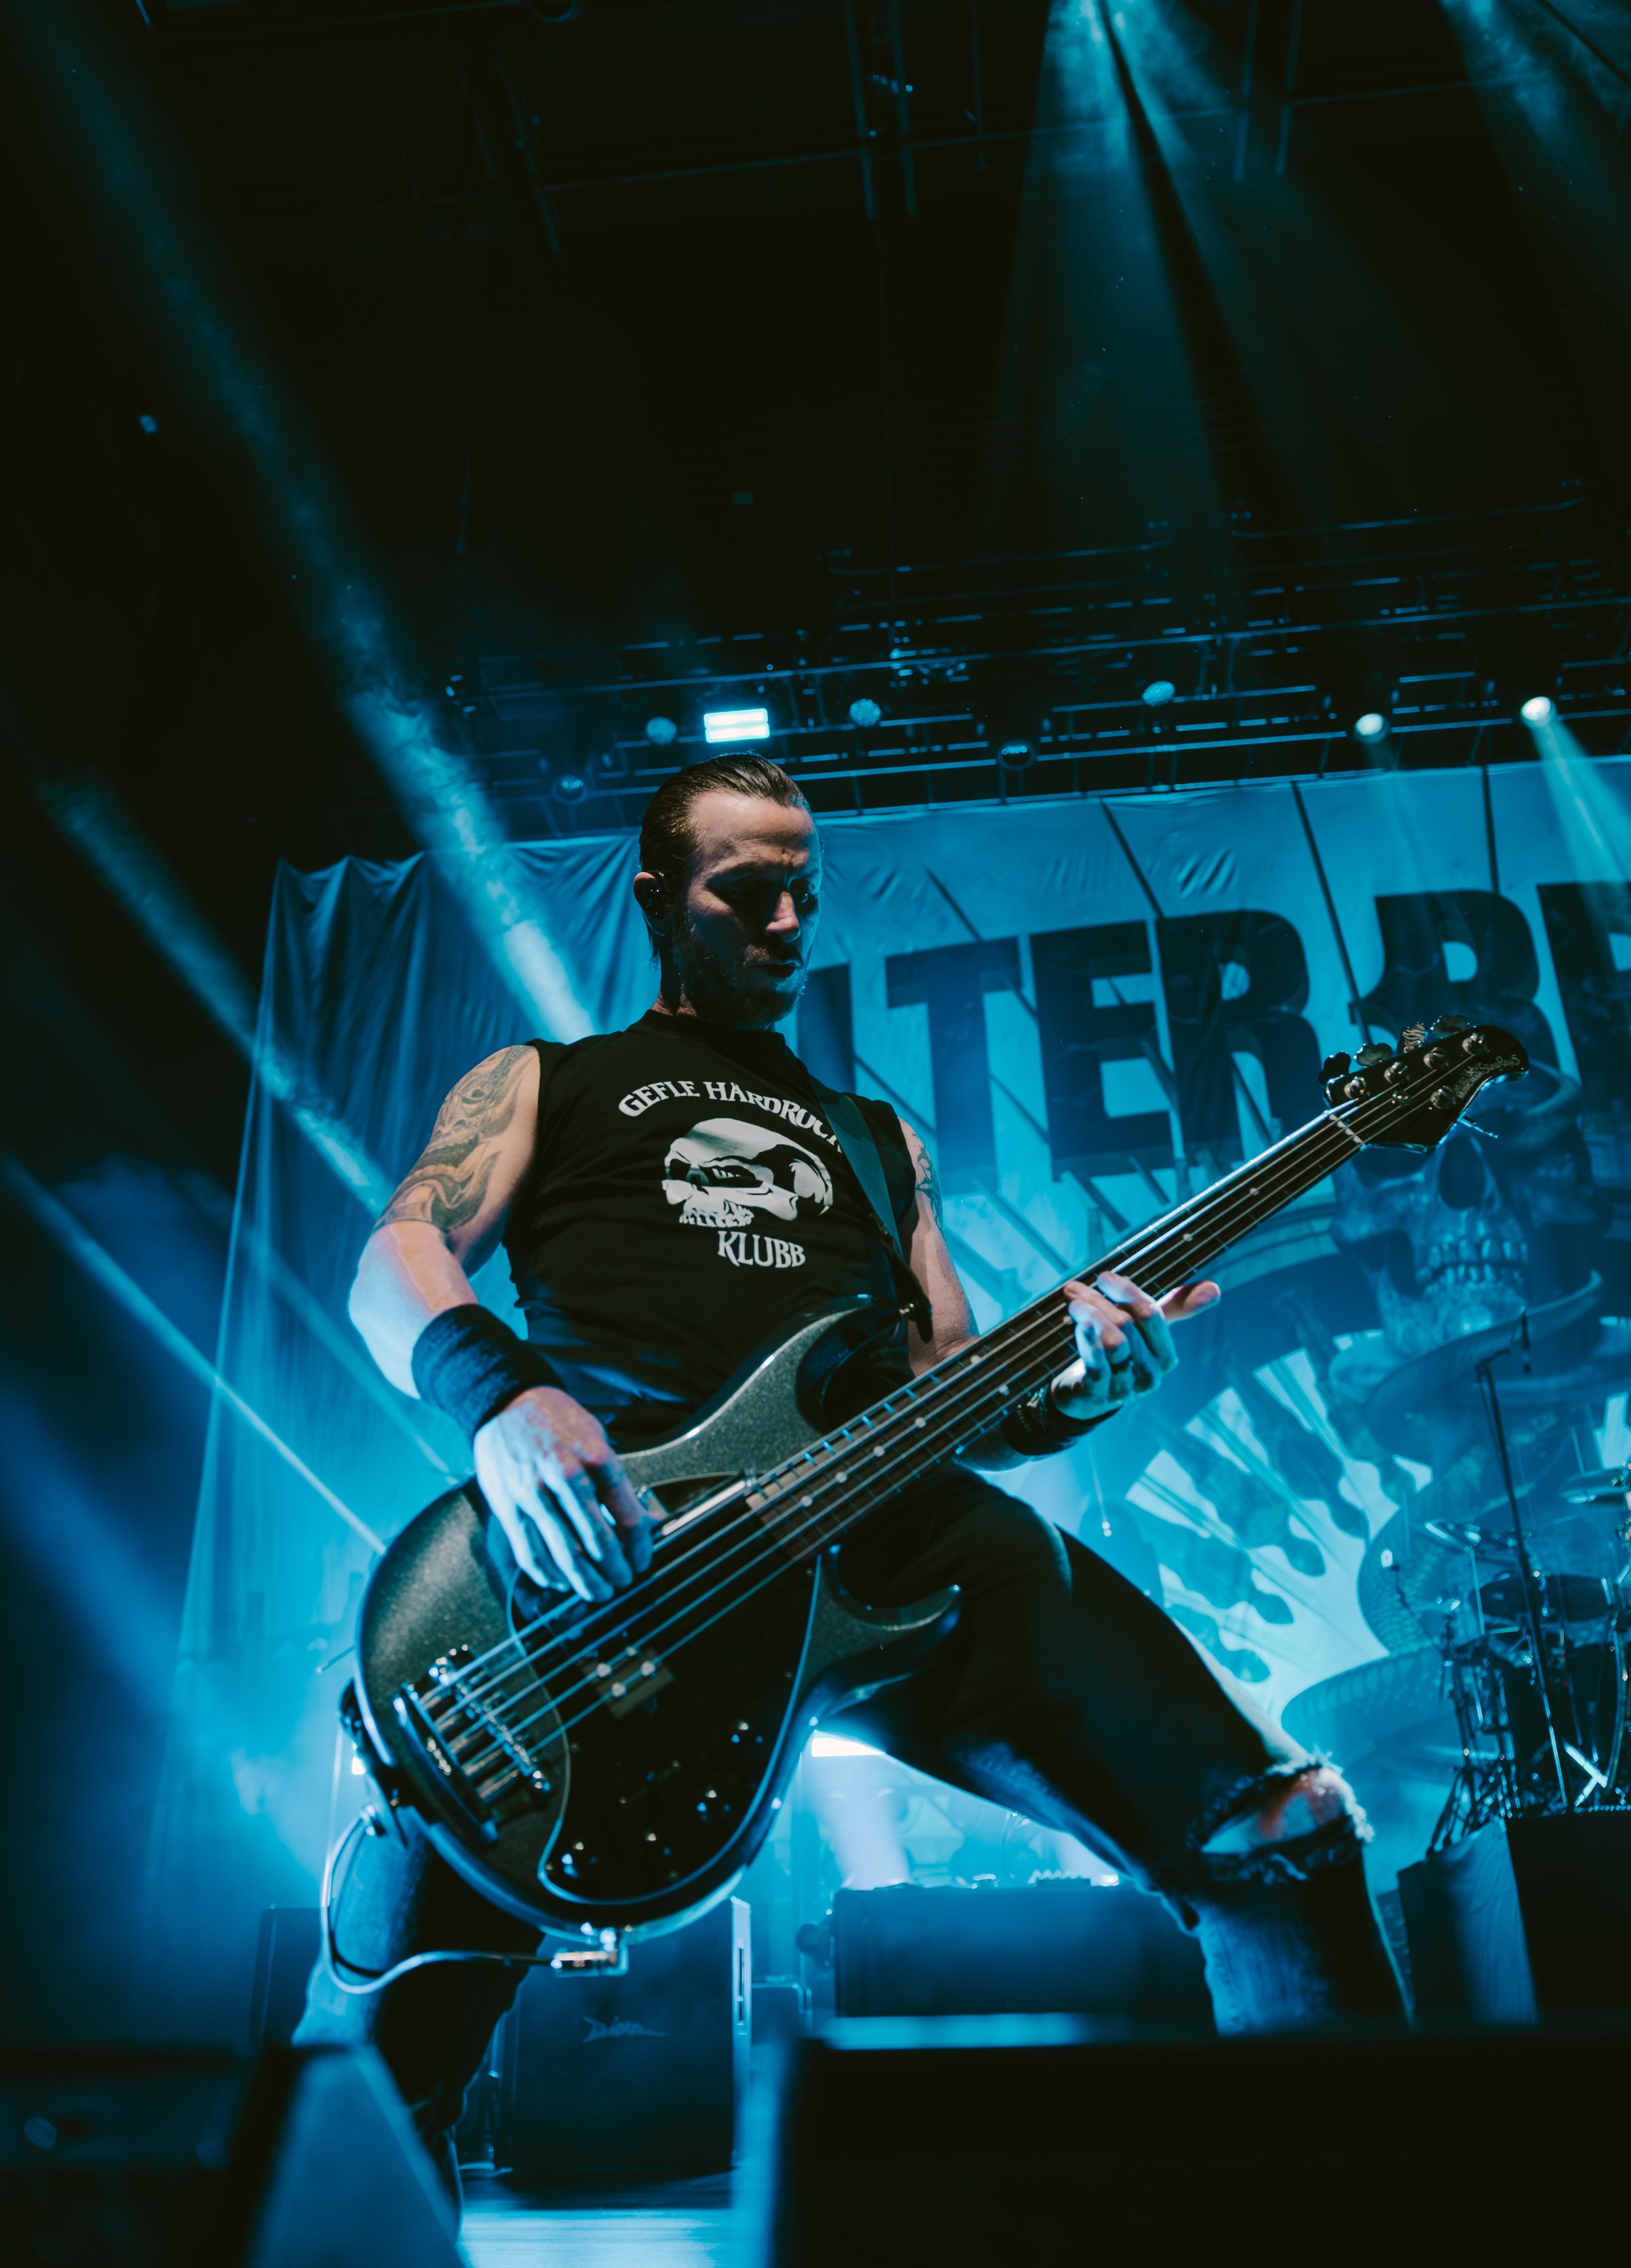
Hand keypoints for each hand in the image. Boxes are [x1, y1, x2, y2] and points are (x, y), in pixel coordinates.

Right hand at [473, 1387, 654, 1602]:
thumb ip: (619, 1482)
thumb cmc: (556, 1421)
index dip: (640, 1547)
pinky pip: (531, 1552)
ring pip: (564, 1554)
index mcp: (595, 1457)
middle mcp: (565, 1477)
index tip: (642, 1561)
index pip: (628, 1517)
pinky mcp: (508, 1507)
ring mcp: (533, 1494)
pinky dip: (549, 1574)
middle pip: (598, 1541)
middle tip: (622, 1581)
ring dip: (585, 1581)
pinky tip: (561, 1580)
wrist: (505, 1403)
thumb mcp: (597, 1438)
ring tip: (597, 1591)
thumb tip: (647, 1521)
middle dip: (615, 1570)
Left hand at [1051, 1271, 1219, 1422]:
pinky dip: (1088, 1342)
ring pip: (1115, 1344)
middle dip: (1100, 1302)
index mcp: (1165, 1356)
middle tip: (1074, 1289)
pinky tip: (1079, 1326)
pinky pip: (1098, 1366)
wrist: (1087, 1396)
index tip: (1104, 1276)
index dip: (1127, 1292)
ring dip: (1091, 1317)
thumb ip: (1177, 1309)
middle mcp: (1150, 1373)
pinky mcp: (1100, 1396)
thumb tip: (1215, 1288)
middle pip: (1129, 1326)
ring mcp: (1127, 1387)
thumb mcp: (1147, 1332)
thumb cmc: (1121, 1355)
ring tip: (1073, 1303)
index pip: (1152, 1316)